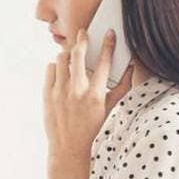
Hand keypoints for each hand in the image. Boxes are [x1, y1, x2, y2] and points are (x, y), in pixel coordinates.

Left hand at [43, 29, 132, 159]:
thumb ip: (121, 87)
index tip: (108, 33)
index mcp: (95, 94)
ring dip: (68, 54)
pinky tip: (61, 71)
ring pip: (61, 58)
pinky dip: (56, 66)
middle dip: (82, 39)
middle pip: (78, 54)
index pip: (105, 62)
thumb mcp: (109, 108)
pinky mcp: (46, 94)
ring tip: (72, 56)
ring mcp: (59, 91)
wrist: (68, 145)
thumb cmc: (91, 127)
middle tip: (83, 33)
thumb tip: (132, 68)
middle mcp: (77, 90)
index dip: (108, 44)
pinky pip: (50, 68)